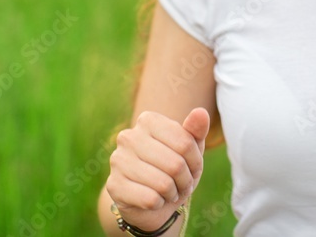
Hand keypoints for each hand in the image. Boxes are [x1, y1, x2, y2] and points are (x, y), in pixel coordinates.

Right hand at [106, 107, 209, 230]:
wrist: (150, 199)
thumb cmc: (173, 168)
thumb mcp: (189, 149)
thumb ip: (196, 130)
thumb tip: (201, 112)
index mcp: (147, 120)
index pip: (186, 143)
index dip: (195, 162)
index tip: (192, 167)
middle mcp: (128, 136)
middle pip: (175, 164)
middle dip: (185, 180)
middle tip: (181, 183)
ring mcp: (118, 160)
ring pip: (163, 183)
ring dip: (173, 193)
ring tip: (169, 191)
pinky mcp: (114, 186)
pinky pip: (150, 199)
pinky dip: (158, 203)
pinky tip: (153, 199)